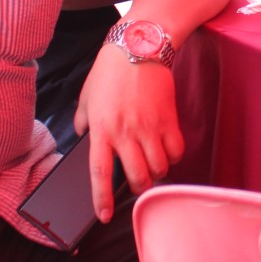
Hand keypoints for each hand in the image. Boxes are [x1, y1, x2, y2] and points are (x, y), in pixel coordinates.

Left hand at [74, 45, 183, 221]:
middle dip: (139, 189)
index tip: (105, 215)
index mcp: (101, 129)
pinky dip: (174, 157)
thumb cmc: (110, 70)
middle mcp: (126, 133)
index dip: (103, 199)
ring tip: (153, 168)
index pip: (100, 173)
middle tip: (138, 185)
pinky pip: (177, 150)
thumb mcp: (86, 96)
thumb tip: (83, 135)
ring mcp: (150, 127)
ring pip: (159, 168)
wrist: (139, 46)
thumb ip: (83, 120)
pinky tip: (168, 151)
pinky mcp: (169, 119)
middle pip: (137, 177)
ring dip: (157, 174)